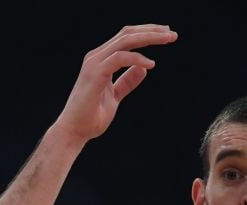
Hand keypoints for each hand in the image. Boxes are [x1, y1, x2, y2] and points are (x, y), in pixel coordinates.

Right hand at [50, 24, 177, 143]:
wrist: (74, 132)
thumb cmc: (91, 117)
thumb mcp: (115, 96)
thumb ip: (127, 82)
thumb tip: (143, 69)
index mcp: (101, 60)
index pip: (125, 38)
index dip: (146, 33)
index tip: (165, 34)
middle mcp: (96, 57)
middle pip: (127, 34)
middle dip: (151, 31)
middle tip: (172, 33)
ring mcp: (94, 64)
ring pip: (125, 41)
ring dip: (148, 38)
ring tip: (167, 39)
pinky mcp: (95, 74)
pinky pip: (119, 58)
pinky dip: (136, 58)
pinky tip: (151, 64)